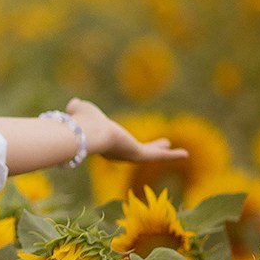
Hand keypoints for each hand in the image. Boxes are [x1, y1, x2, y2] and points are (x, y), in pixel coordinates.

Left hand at [65, 97, 189, 166]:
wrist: (86, 134)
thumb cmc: (81, 122)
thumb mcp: (80, 110)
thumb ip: (77, 108)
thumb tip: (74, 103)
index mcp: (104, 143)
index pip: (118, 142)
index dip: (125, 139)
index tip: (130, 137)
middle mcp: (117, 153)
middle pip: (138, 151)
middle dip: (151, 148)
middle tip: (164, 144)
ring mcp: (128, 155)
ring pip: (150, 155)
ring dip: (164, 153)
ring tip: (182, 153)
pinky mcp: (137, 155)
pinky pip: (158, 156)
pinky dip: (172, 156)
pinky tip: (185, 154)